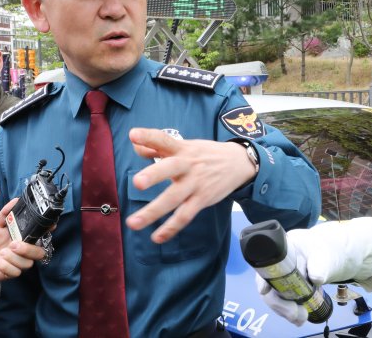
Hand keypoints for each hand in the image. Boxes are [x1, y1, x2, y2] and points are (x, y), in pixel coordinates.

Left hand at [0, 198, 46, 281]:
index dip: (48, 230)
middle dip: (28, 249)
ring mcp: (18, 263)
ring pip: (27, 264)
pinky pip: (15, 272)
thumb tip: (16, 200)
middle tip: (13, 244)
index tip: (50, 226)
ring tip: (0, 253)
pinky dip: (5, 266)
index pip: (41, 235)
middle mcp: (24, 251)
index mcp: (23, 237)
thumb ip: (5, 213)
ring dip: (13, 258)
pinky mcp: (10, 273)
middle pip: (39, 253)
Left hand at [125, 128, 256, 242]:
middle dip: (154, 175)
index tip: (133, 134)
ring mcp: (195, 184)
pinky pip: (185, 215)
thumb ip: (158, 146)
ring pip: (174, 198)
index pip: (164, 139)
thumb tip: (134, 145)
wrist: (238, 163)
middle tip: (138, 183)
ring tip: (133, 223)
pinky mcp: (202, 199)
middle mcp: (188, 165)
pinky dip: (171, 228)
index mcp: (182, 149)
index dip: (149, 136)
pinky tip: (156, 237)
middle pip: (170, 168)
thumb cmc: (205, 155)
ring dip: (153, 211)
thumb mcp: (185, 146)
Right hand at [255, 228, 337, 325]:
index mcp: (280, 251)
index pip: (265, 266)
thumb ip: (320, 264)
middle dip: (279, 303)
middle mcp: (274, 265)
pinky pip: (281, 302)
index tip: (265, 291)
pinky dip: (290, 312)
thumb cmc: (321, 251)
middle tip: (295, 313)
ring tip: (301, 318)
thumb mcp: (322, 254)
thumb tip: (316, 277)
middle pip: (267, 286)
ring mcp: (278, 278)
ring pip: (273, 297)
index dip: (262, 280)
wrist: (326, 258)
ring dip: (285, 311)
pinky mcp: (284, 290)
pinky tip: (300, 317)